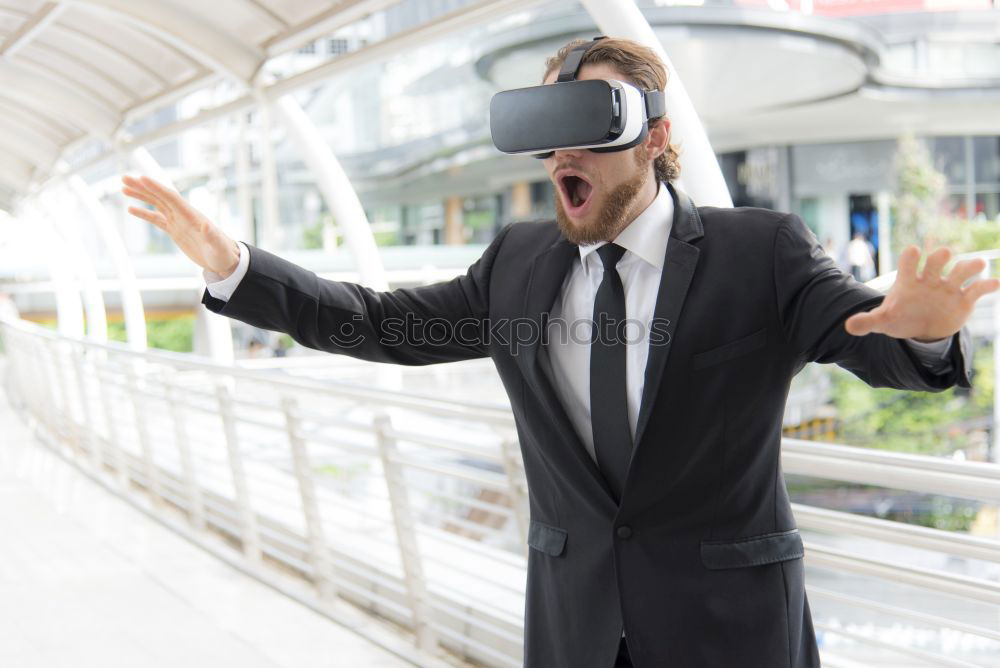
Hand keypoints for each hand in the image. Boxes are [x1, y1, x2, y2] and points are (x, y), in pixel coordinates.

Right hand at [121, 174, 239, 275]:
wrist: (225, 261)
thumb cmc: (223, 253)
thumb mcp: (218, 246)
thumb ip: (212, 236)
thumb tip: (207, 226)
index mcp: (191, 215)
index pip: (171, 197)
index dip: (156, 187)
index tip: (141, 177)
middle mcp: (183, 215)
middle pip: (160, 196)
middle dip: (142, 187)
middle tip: (124, 178)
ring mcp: (178, 222)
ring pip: (156, 204)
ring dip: (140, 196)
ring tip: (123, 188)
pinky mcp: (175, 231)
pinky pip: (157, 219)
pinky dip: (144, 213)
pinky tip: (131, 209)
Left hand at [844, 245, 999, 340]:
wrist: (920, 328)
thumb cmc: (899, 318)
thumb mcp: (882, 321)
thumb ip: (867, 322)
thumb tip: (848, 326)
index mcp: (908, 280)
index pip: (909, 263)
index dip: (911, 257)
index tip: (913, 251)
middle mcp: (930, 279)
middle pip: (936, 262)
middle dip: (940, 257)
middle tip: (944, 254)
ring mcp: (949, 287)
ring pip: (961, 272)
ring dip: (969, 267)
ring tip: (978, 264)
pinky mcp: (964, 299)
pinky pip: (977, 289)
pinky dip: (987, 286)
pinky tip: (996, 284)